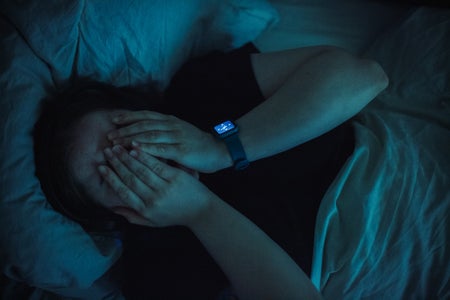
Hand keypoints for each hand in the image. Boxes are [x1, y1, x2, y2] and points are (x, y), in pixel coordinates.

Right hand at [98, 144, 214, 226]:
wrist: (201, 212)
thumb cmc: (176, 216)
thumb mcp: (153, 221)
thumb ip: (133, 215)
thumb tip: (113, 208)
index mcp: (145, 210)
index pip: (123, 192)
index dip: (111, 179)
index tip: (101, 168)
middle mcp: (153, 199)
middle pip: (130, 179)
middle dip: (116, 164)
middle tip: (107, 151)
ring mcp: (164, 188)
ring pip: (141, 170)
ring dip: (127, 157)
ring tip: (117, 146)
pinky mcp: (176, 178)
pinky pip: (157, 165)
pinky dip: (145, 156)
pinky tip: (136, 147)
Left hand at [107, 111, 230, 172]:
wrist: (220, 150)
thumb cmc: (198, 146)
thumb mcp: (180, 135)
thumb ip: (164, 134)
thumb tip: (144, 137)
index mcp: (171, 121)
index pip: (146, 116)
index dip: (129, 117)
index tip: (114, 120)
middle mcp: (172, 126)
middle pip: (144, 124)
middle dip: (125, 129)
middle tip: (109, 135)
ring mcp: (177, 137)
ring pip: (149, 135)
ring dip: (131, 138)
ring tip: (116, 142)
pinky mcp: (182, 150)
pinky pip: (161, 148)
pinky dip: (146, 148)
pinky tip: (134, 149)